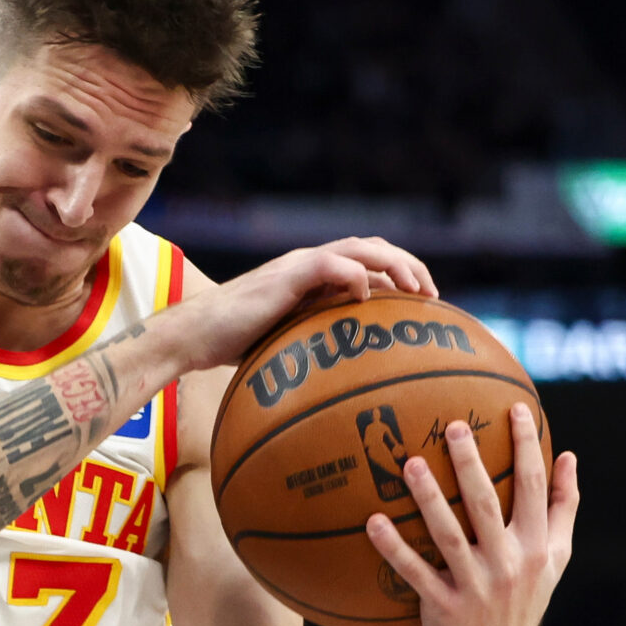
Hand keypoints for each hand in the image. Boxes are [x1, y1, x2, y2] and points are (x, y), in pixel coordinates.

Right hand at [155, 237, 435, 375]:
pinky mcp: (286, 276)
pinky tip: (367, 300)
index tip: (423, 302)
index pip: (366, 261)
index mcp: (310, 277)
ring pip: (360, 248)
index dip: (399, 274)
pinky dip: (356, 278)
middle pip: (372, 247)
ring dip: (395, 265)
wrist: (192, 335)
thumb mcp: (283, 344)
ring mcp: (297, 266)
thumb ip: (313, 343)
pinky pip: (332, 265)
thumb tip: (346, 378)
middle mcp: (308, 264)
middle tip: (432, 296)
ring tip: (417, 291)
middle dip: (409, 265)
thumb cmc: (230, 346)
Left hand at [367, 404, 578, 625]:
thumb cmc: (523, 594)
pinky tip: (373, 521)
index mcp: (538, 546)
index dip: (527, 447)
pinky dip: (394, 548)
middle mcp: (510, 564)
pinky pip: (414, 572)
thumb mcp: (553, 557)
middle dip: (471, 464)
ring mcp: (477, 586)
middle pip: (489, 504)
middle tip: (452, 426)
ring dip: (428, 499)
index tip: (515, 408)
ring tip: (408, 463)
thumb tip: (570, 456)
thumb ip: (564, 508)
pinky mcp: (445, 606)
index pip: (536, 488)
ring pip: (449, 535)